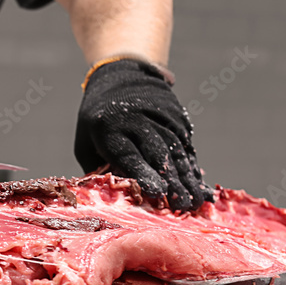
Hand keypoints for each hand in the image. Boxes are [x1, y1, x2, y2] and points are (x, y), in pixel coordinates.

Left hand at [75, 59, 210, 210]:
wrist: (120, 76)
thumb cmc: (96, 124)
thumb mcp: (86, 145)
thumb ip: (100, 171)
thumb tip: (120, 199)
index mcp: (108, 128)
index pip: (129, 154)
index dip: (145, 174)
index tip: (159, 194)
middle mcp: (136, 119)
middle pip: (158, 153)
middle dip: (173, 182)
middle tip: (184, 208)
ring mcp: (159, 115)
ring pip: (177, 150)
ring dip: (188, 178)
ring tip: (196, 203)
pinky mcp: (176, 115)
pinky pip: (186, 144)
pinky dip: (193, 166)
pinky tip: (200, 186)